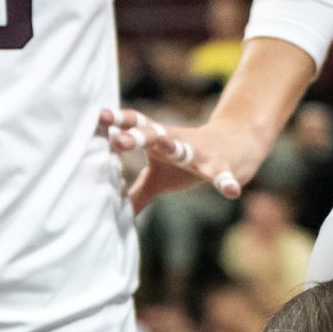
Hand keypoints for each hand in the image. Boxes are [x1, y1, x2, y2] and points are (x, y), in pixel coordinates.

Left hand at [96, 107, 265, 211]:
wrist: (232, 147)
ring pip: (183, 149)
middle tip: (118, 140)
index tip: (100, 117)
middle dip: (136, 136)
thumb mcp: (157, 179)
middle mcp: (175, 142)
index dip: (119, 122)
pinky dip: (226, 182)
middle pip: (153, 135)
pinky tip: (232, 191)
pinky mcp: (219, 166)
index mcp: (158, 139)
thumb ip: (135, 194)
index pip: (136, 126)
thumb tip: (112, 213)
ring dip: (172, 147)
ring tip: (162, 146)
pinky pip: (222, 175)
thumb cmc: (185, 164)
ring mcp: (197, 153)